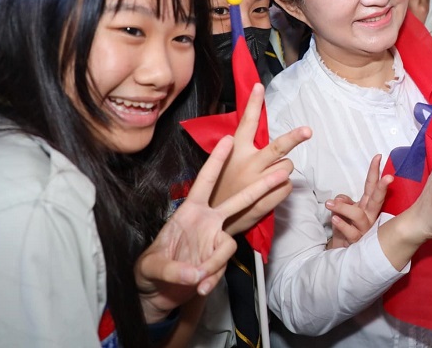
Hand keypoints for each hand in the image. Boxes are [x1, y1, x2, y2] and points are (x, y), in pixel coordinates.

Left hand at [135, 136, 293, 322]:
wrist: (157, 293)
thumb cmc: (151, 270)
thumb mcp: (152, 267)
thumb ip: (173, 269)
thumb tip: (196, 273)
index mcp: (189, 212)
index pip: (205, 182)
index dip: (216, 161)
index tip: (228, 139)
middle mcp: (207, 222)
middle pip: (238, 201)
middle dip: (260, 187)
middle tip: (280, 173)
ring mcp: (214, 241)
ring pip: (229, 245)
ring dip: (215, 263)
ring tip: (198, 280)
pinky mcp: (217, 260)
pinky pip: (223, 267)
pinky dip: (212, 279)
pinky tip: (199, 288)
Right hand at [214, 83, 311, 235]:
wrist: (212, 220)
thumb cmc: (222, 186)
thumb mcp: (224, 162)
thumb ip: (242, 147)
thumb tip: (255, 125)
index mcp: (236, 152)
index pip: (247, 123)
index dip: (254, 104)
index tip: (260, 86)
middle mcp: (248, 165)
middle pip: (277, 147)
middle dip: (294, 137)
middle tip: (307, 131)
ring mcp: (258, 183)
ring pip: (287, 167)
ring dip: (283, 170)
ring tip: (269, 177)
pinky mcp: (266, 200)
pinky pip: (288, 186)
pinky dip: (283, 187)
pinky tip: (270, 190)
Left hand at [325, 154, 392, 248]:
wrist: (343, 250)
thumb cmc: (347, 227)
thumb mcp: (345, 211)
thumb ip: (344, 202)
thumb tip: (339, 199)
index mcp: (367, 205)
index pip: (371, 186)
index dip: (375, 171)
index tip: (378, 156)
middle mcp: (369, 215)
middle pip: (377, 199)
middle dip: (382, 187)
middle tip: (388, 177)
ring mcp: (364, 229)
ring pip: (358, 215)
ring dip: (343, 207)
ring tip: (330, 204)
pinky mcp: (357, 241)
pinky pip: (350, 232)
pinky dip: (341, 224)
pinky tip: (334, 219)